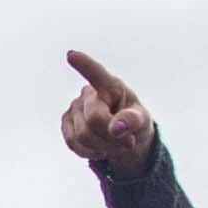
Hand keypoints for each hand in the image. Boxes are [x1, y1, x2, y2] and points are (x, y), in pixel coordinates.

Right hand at [58, 49, 156, 173]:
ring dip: (104, 147)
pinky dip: (90, 152)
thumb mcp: (142, 121)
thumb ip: (132, 121)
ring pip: (83, 136)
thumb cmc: (134, 122)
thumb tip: (116, 128)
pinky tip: (100, 148)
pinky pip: (73, 143)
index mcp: (111, 86)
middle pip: (94, 121)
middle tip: (128, 142)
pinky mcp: (66, 122)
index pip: (97, 73)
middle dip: (112, 138)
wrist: (123, 137)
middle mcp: (88, 93)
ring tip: (115, 144)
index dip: (84, 65)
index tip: (72, 55)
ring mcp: (74, 106)